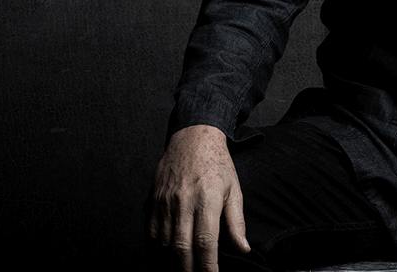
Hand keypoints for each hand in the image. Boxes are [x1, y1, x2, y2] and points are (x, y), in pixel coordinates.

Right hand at [150, 125, 249, 271]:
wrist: (193, 137)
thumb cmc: (217, 164)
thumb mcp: (234, 189)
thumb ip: (236, 222)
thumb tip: (243, 248)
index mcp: (207, 199)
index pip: (206, 242)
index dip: (208, 266)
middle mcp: (184, 202)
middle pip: (182, 248)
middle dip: (189, 270)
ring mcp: (166, 201)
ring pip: (166, 243)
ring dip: (174, 261)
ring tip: (185, 269)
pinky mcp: (154, 200)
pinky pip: (153, 231)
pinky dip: (160, 247)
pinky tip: (169, 254)